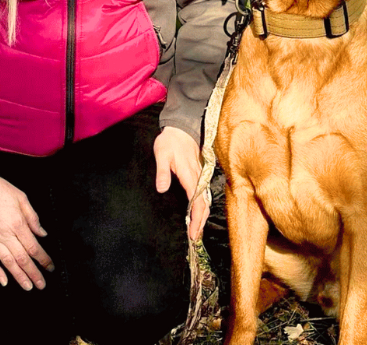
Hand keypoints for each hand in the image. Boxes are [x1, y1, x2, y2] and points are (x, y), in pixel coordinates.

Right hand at [0, 175, 53, 289]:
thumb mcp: (22, 198)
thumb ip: (33, 217)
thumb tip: (42, 234)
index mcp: (18, 223)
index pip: (34, 247)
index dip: (43, 259)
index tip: (50, 267)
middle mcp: (5, 234)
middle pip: (22, 258)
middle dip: (34, 273)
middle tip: (41, 285)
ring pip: (7, 262)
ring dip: (19, 277)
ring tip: (27, 287)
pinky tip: (4, 281)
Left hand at [153, 125, 208, 240]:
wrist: (181, 127)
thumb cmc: (170, 141)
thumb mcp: (161, 154)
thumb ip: (162, 172)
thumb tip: (161, 189)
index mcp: (190, 175)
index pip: (197, 202)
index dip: (196, 219)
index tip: (193, 233)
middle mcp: (198, 177)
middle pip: (204, 204)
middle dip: (201, 222)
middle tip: (194, 238)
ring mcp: (200, 176)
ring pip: (205, 200)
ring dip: (202, 216)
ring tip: (197, 230)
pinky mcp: (199, 174)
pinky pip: (203, 194)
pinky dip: (202, 207)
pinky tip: (198, 213)